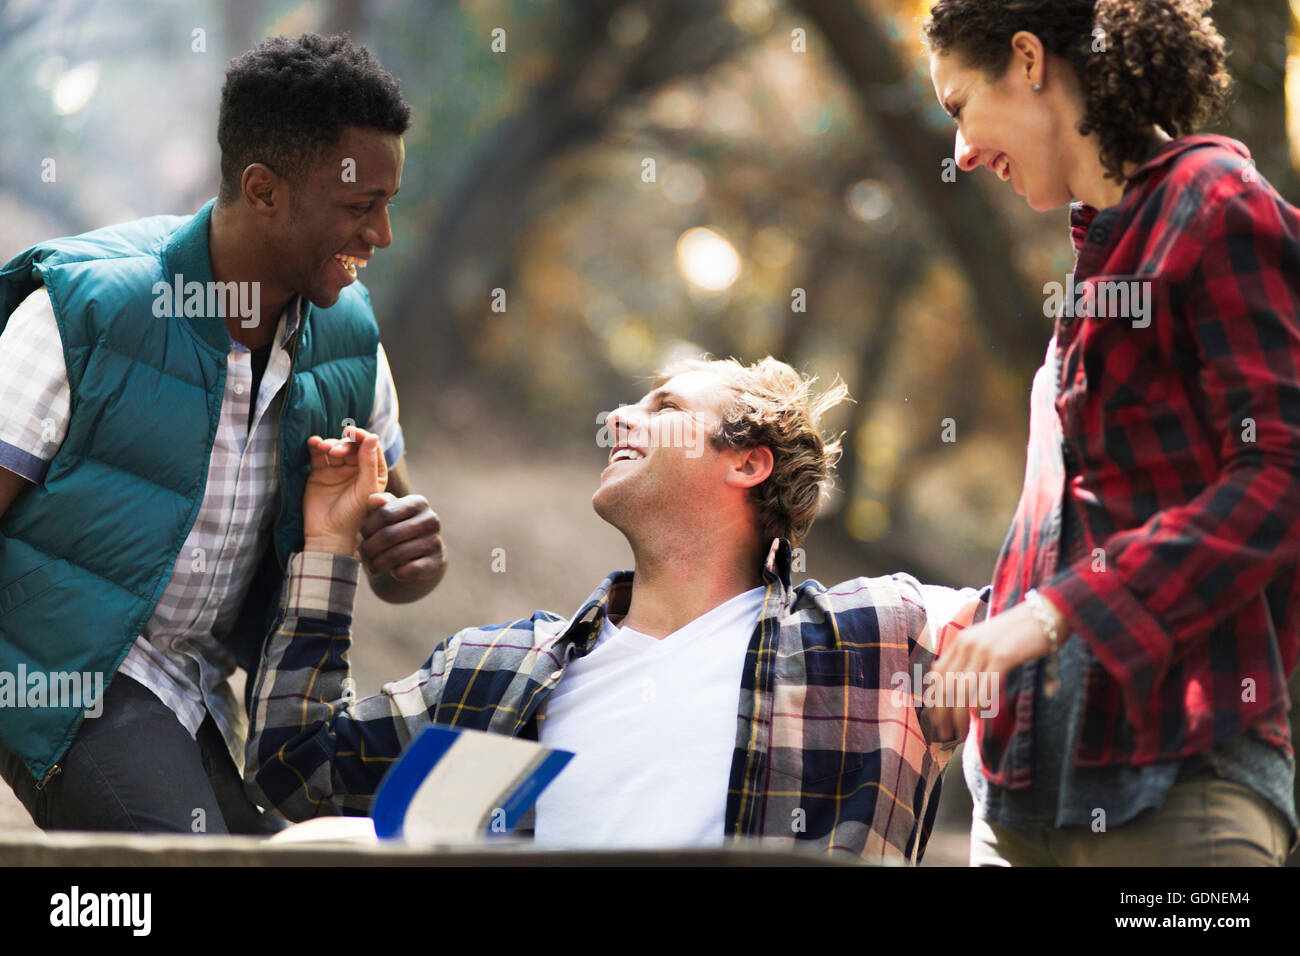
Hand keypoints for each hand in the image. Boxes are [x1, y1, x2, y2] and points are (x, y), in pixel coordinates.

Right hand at [302, 426, 388, 554]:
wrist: (328, 534)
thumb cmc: (353, 515)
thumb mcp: (366, 488)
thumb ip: (369, 463)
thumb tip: (373, 436)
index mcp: (373, 472)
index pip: (370, 447)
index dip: (363, 437)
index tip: (353, 433)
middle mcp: (356, 468)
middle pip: (352, 446)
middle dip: (344, 444)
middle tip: (336, 452)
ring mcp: (337, 469)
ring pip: (335, 447)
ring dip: (330, 444)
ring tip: (325, 450)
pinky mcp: (319, 472)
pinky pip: (318, 454)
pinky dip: (316, 446)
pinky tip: (314, 443)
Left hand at [359, 493, 445, 591]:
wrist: (420, 557)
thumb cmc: (396, 531)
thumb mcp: (386, 516)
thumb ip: (378, 506)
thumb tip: (374, 499)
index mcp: (418, 502)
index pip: (384, 514)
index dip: (367, 528)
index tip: (360, 537)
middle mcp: (431, 519)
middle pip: (389, 535)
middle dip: (369, 548)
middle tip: (360, 555)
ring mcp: (436, 541)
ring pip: (397, 554)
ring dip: (378, 563)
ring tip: (370, 566)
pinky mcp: (437, 562)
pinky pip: (409, 570)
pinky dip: (396, 573)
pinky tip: (392, 571)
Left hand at [927, 601, 1056, 740]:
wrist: (1045, 614)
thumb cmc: (1019, 633)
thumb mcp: (987, 642)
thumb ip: (972, 660)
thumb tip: (961, 691)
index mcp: (961, 640)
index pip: (937, 674)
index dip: (934, 700)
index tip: (936, 720)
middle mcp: (967, 644)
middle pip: (946, 685)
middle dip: (943, 714)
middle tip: (946, 734)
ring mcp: (983, 649)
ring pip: (962, 689)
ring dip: (959, 716)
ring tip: (961, 734)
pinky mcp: (1002, 655)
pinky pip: (985, 686)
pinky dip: (980, 705)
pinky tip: (980, 717)